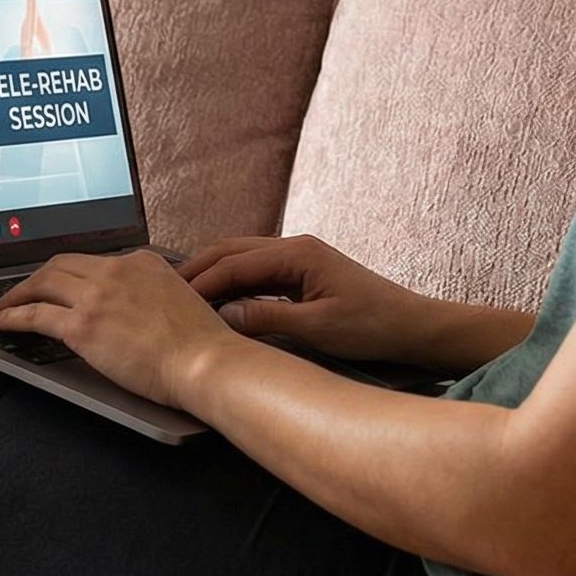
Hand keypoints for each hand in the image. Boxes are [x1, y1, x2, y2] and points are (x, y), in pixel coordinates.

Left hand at [0, 250, 246, 408]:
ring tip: (3, 305)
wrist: (205, 361)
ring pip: (42, 284)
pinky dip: (11, 316)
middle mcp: (116, 270)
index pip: (93, 262)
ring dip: (17, 294)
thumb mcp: (180, 300)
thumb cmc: (202, 344)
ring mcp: (97, 296)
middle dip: (36, 278)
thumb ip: (153, 294)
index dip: (68, 273)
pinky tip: (0, 321)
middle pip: (61, 265)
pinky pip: (34, 315)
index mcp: (141, 261)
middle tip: (22, 291)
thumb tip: (136, 309)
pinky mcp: (83, 326)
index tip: (57, 283)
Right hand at [177, 234, 435, 363]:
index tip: (171, 301)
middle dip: (196, 269)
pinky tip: (218, 300)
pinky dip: (232, 281)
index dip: (200, 283)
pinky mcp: (303, 272)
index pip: (233, 264)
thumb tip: (223, 315)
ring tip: (181, 295)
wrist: (412, 327)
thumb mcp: (316, 328)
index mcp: (297, 253)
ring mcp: (299, 257)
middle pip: (231, 250)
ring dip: (212, 273)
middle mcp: (295, 247)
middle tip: (163, 291)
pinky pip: (256, 271)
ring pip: (241, 258)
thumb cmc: (372, 326)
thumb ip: (266, 318)